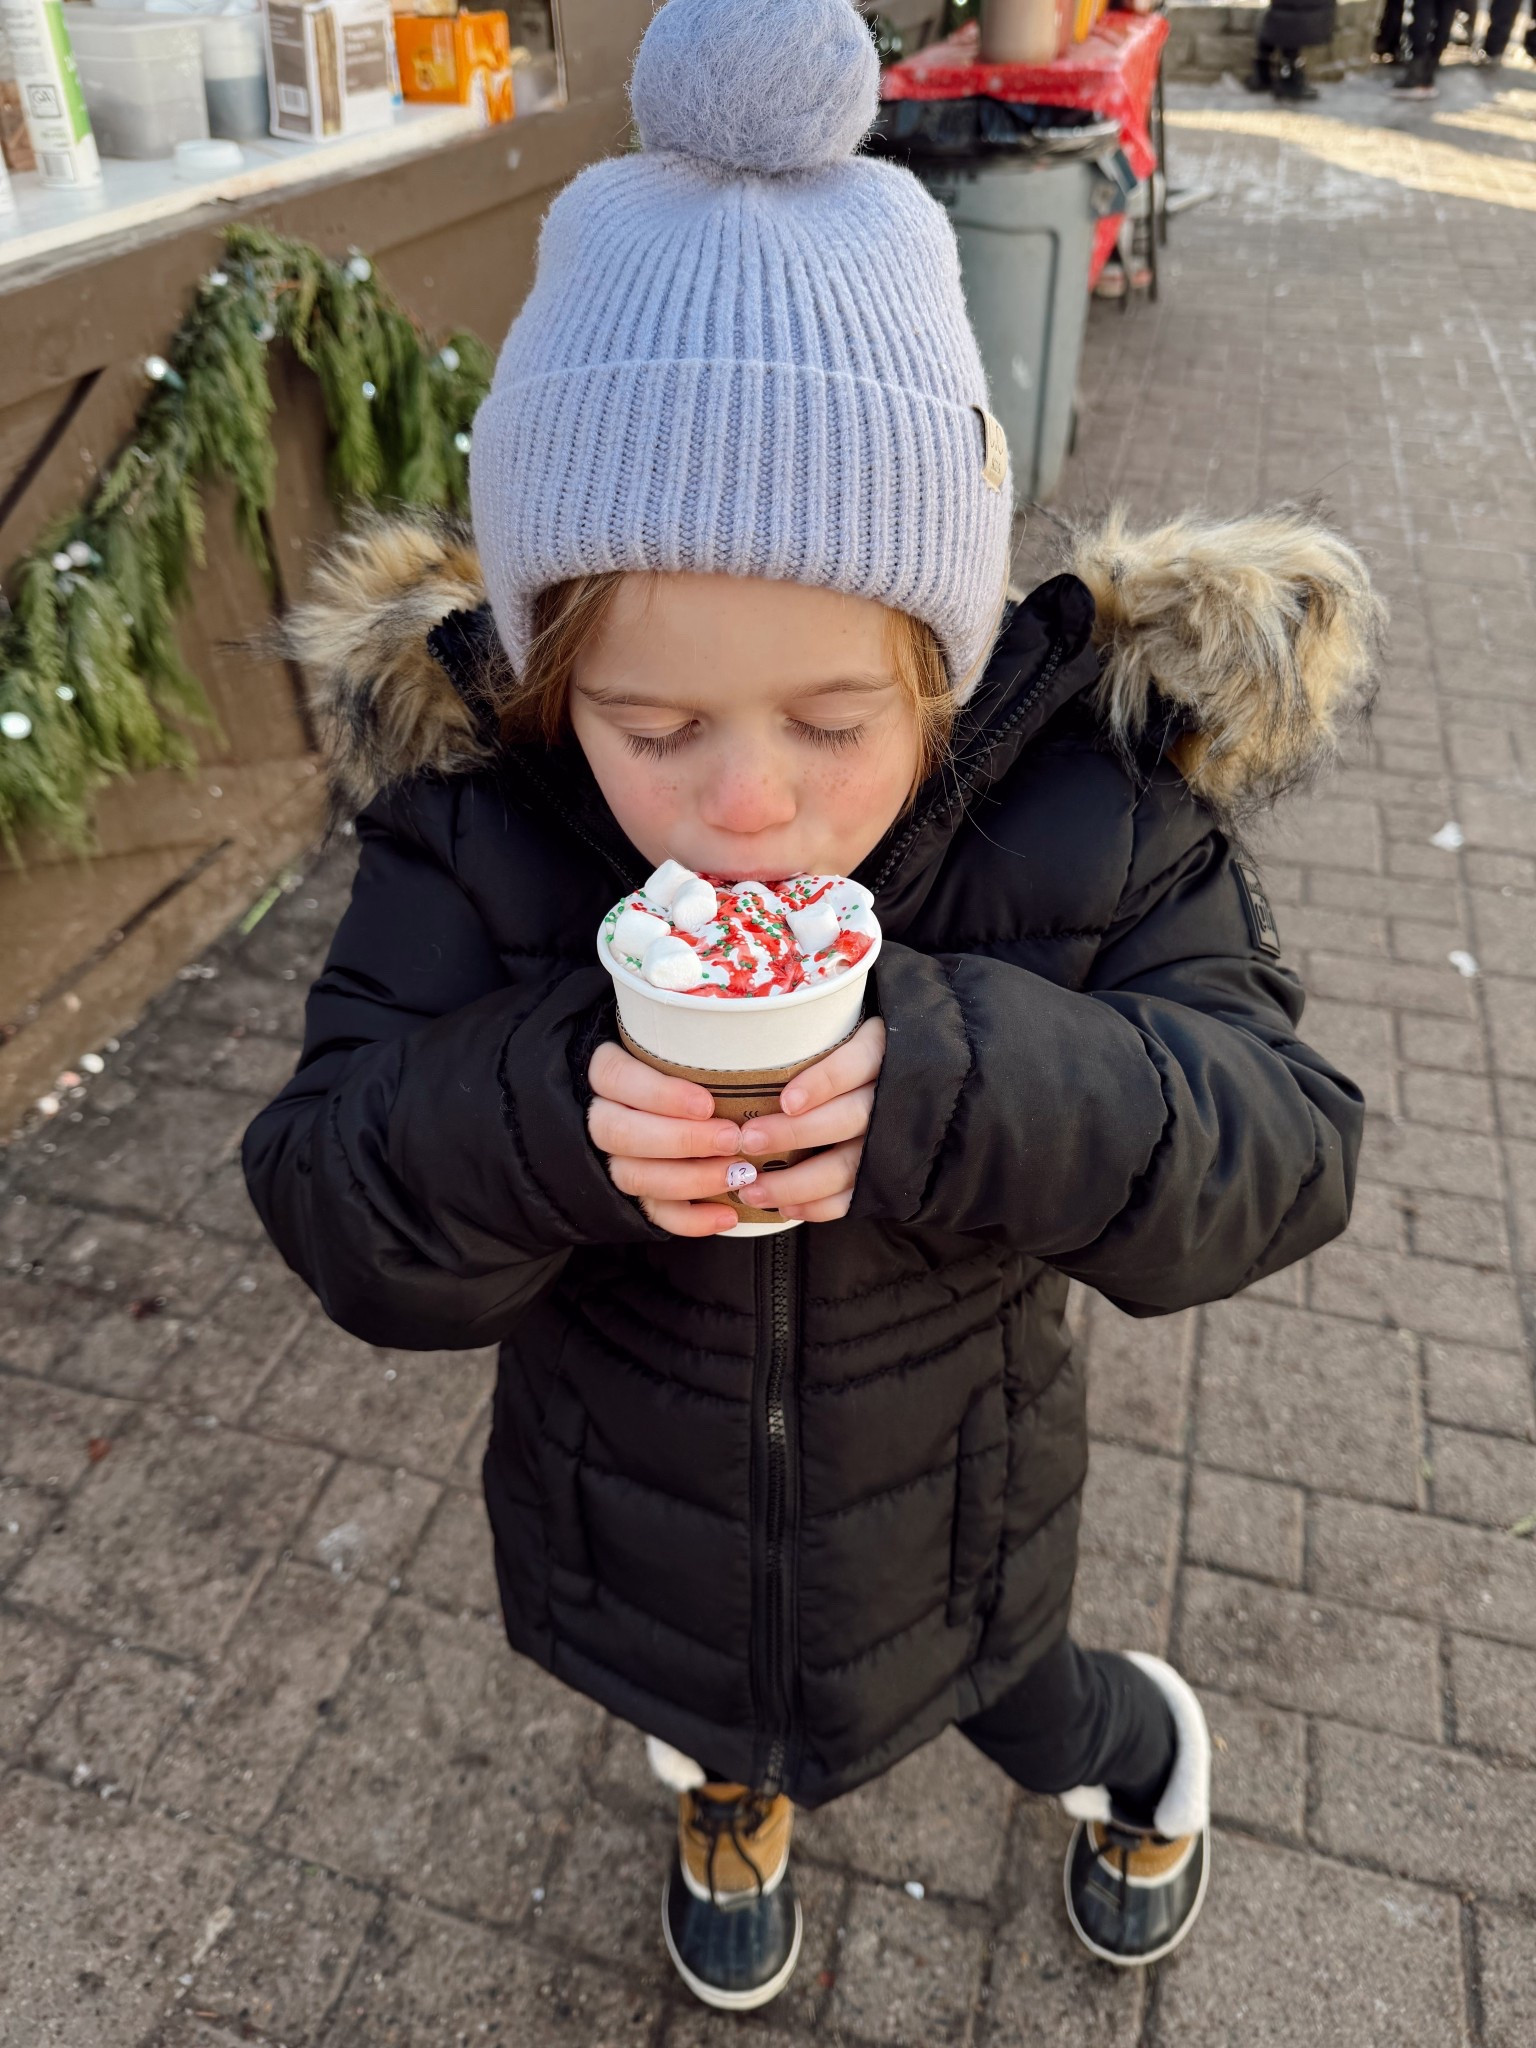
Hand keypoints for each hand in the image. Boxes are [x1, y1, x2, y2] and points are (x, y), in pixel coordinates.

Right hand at [587, 1040, 744, 1236]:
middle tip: (732, 1139)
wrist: (644, 1097)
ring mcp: (611, 1158)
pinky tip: (727, 1215)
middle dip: (682, 1141)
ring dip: (691, 1180)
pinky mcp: (632, 1193)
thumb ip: (693, 1047)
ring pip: (634, 1177)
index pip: (617, 1078)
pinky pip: (652, 1213)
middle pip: (622, 1134)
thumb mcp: (673, 1043)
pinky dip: (690, 1220)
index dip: (660, 1095)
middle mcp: (600, 1116)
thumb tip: (743, 1036)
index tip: (706, 1104)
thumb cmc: (672, 1062)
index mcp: (605, 1072)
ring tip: (738, 1175)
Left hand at [739, 1016, 885, 1224]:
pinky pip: (855, 1196)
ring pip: (849, 1165)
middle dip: (796, 1134)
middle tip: (748, 1141)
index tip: (786, 1102)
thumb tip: (740, 1050)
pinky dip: (819, 1206)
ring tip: (752, 1188)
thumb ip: (807, 1037)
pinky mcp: (887, 1173)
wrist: (909, 1082)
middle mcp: (893, 1096)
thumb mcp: (843, 1030)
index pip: (857, 1064)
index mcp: (881, 1051)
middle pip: (849, 1118)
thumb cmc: (851, 1052)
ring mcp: (892, 1139)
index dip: (823, 1083)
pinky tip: (784, 1207)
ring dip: (797, 1183)